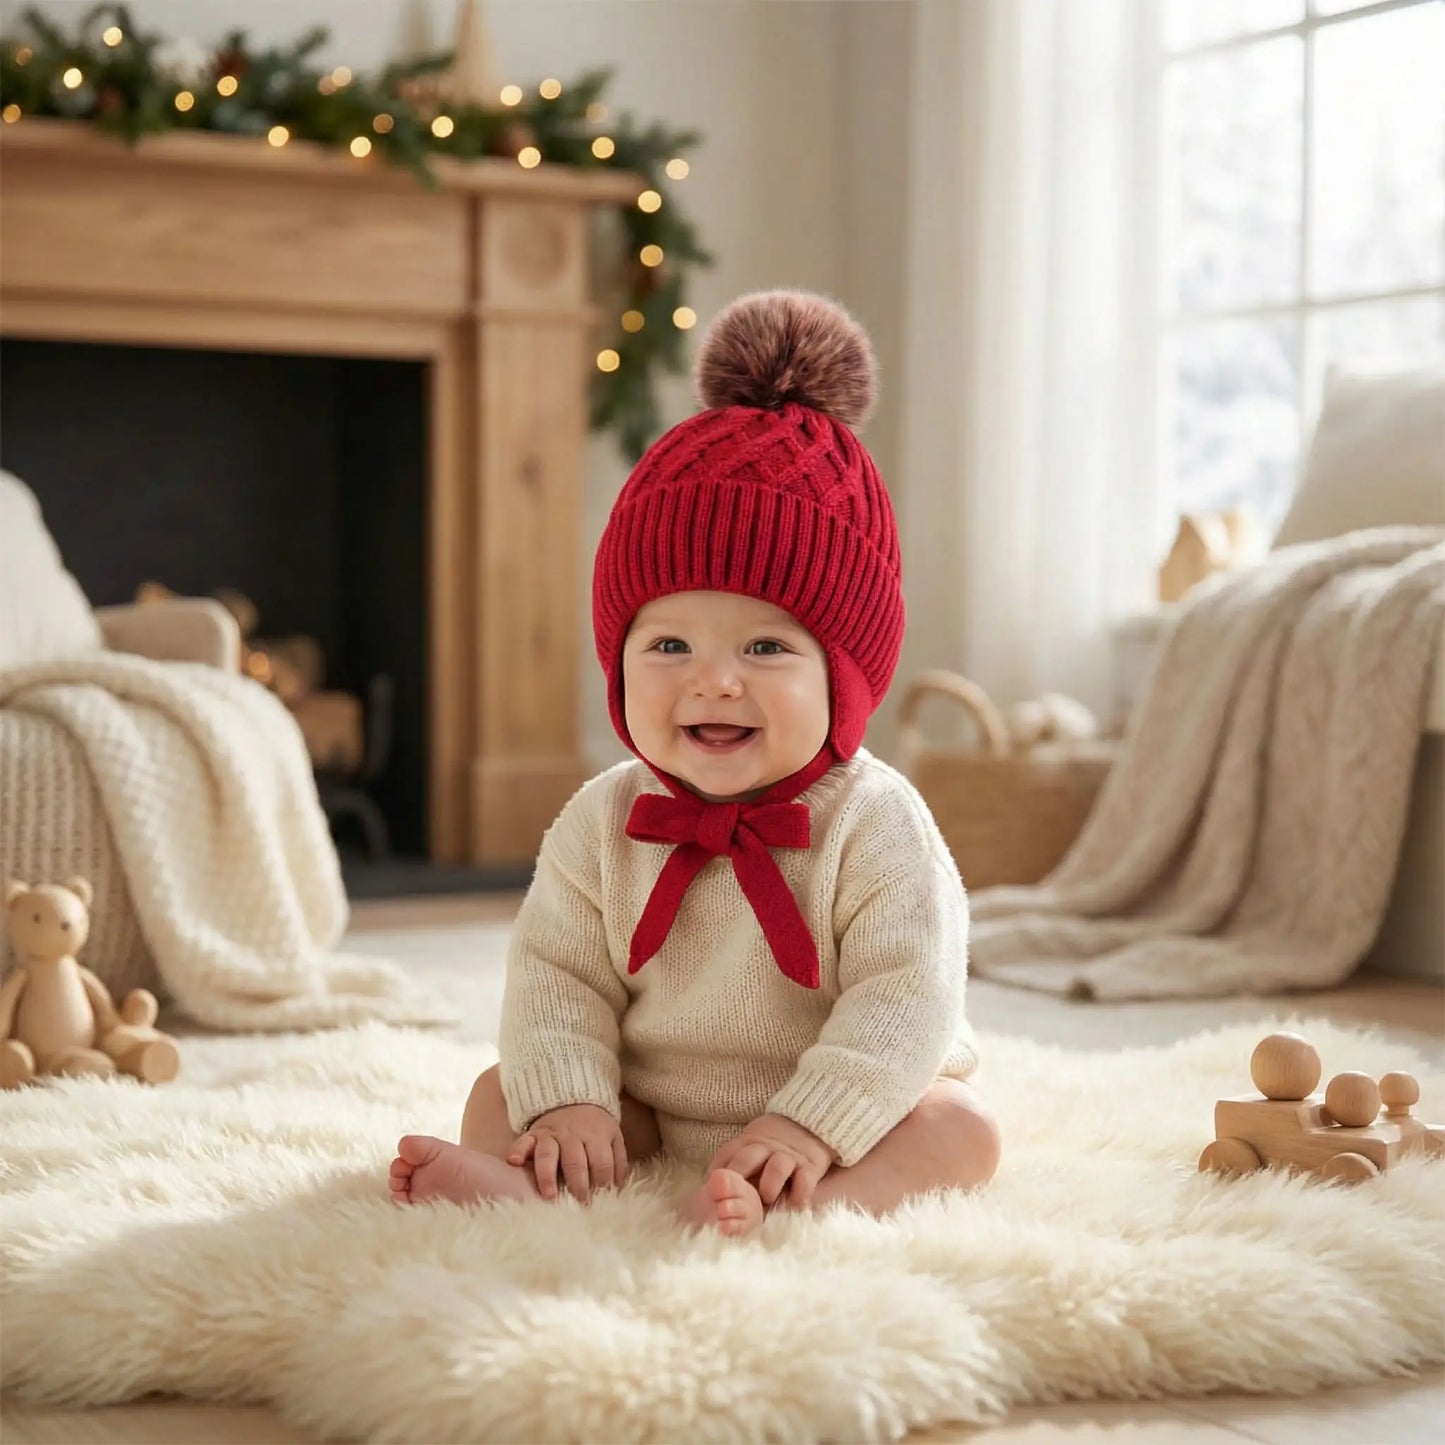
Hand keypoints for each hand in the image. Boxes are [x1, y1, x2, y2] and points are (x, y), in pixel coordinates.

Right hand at [508, 1103, 626, 1202]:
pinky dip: (517, 1150)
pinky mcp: (533, 1133)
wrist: (574, 1099)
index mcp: (596, 1135)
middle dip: (578, 1184)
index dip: (602, 1182)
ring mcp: (551, 1134)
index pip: (601, 1162)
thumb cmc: (595, 1127)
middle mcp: (572, 1134)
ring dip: (548, 1174)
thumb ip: (618, 1162)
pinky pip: (523, 1141)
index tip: (600, 1199)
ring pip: (548, 1153)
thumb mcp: (613, 1138)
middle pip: (575, 1160)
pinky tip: (513, 1162)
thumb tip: (618, 1188)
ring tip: (549, 1195)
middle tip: (579, 1203)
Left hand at [708, 1114, 833, 1208]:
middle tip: (732, 1199)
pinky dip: (799, 1194)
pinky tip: (792, 1204)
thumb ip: (733, 1160)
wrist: (810, 1123)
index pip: (727, 1153)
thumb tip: (710, 1185)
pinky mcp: (811, 1166)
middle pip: (747, 1158)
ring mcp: (789, 1156)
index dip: (717, 1172)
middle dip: (737, 1178)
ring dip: (769, 1186)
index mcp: (748, 1141)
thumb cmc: (772, 1145)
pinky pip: (805, 1181)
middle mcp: (767, 1147)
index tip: (710, 1190)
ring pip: (777, 1167)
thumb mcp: (751, 1145)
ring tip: (766, 1199)